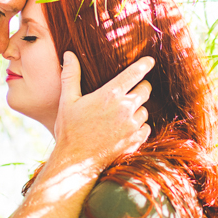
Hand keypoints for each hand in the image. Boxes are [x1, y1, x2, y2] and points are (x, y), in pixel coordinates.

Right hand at [52, 52, 152, 170]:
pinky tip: (124, 129)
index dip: (144, 65)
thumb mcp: (67, 101)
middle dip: (140, 87)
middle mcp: (125, 108)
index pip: (134, 73)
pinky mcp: (136, 140)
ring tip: (120, 115)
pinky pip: (145, 128)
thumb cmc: (70, 130)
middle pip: (145, 90)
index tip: (150, 60)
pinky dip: (138, 126)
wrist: (76, 162)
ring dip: (137, 110)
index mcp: (110, 95)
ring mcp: (133, 126)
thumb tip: (69, 55)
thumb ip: (71, 76)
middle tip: (129, 92)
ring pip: (145, 110)